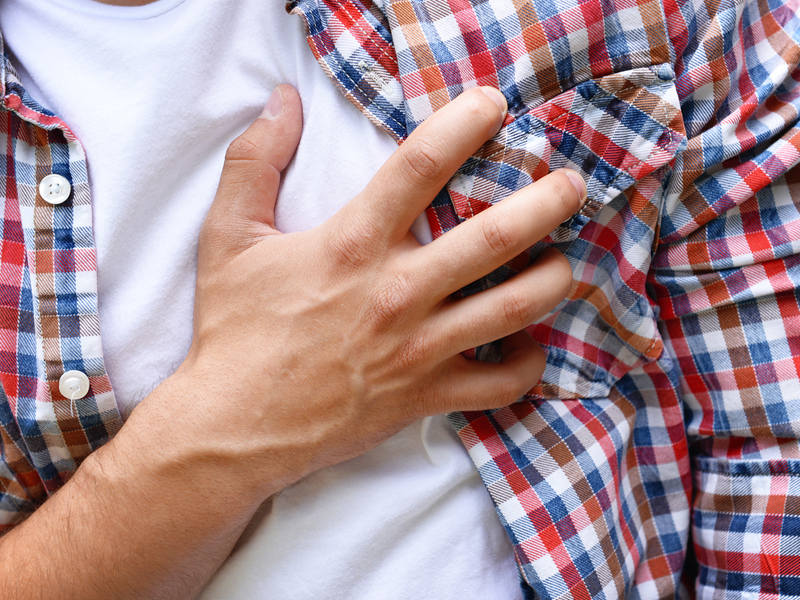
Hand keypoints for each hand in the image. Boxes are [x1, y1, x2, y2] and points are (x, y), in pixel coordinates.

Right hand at [0, 84, 584, 599]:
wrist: (234, 425)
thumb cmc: (235, 330)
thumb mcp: (228, 237)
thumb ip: (254, 162)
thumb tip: (281, 101)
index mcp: (353, 243)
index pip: (420, 166)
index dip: (464, 124)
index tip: (494, 105)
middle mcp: (397, 291)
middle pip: (492, 238)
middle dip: (545, 203)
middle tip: (572, 184)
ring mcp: (418, 348)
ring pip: (512, 308)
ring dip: (551, 280)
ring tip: (564, 261)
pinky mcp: (425, 395)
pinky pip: (499, 385)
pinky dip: (526, 367)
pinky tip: (528, 346)